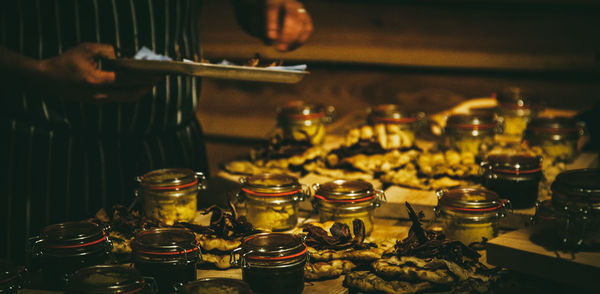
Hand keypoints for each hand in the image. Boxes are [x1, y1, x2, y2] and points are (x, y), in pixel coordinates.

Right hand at [37, 43, 159, 103]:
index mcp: (96, 81)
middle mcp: (99, 95)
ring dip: (138, 91)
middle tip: (158, 80)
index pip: (126, 81)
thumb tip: (122, 57)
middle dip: (146, 87)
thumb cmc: (66, 61)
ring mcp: (98, 101)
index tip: (157, 75)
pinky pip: (117, 98)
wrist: (48, 80)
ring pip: (125, 99)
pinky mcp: (96, 103)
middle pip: (130, 94)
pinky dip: (128, 93)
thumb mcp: (86, 49)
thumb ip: (106, 50)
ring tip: (150, 83)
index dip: (144, 79)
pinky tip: (135, 86)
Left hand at [234, 0, 312, 51]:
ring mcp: (297, 8)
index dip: (272, 23)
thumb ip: (257, 27)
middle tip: (279, 49)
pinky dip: (301, 39)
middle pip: (291, 15)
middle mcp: (287, 1)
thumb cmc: (256, 14)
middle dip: (286, 34)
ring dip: (294, 39)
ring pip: (301, 22)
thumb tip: (270, 40)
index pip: (272, 8)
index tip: (270, 38)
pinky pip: (307, 28)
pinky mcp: (304, 16)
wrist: (266, 7)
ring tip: (283, 50)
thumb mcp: (250, 18)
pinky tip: (291, 47)